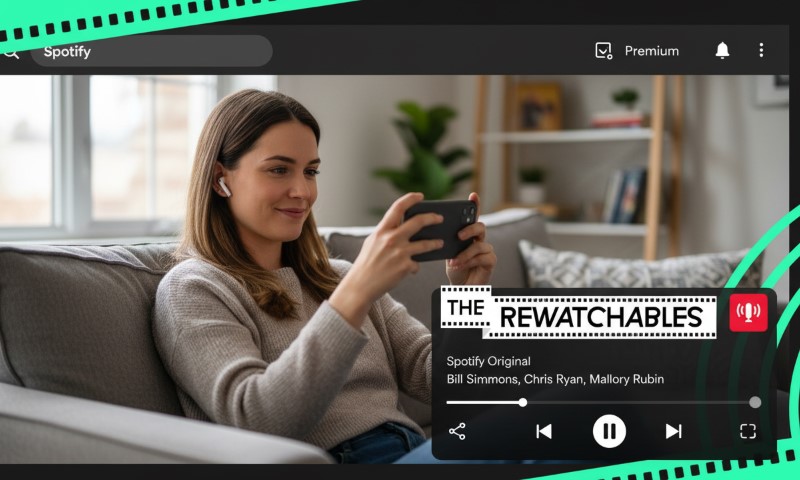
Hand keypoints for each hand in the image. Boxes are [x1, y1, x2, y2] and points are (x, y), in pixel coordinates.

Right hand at [329, 192, 443, 327]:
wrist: (360, 286)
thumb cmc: (366, 264)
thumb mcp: (372, 242)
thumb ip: (386, 233)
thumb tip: (404, 227)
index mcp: (382, 230)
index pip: (398, 207)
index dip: (411, 199)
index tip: (420, 196)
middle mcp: (391, 239)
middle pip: (418, 222)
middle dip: (432, 218)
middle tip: (440, 218)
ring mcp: (399, 253)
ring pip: (425, 244)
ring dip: (435, 243)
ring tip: (440, 243)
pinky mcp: (405, 267)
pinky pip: (416, 264)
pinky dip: (414, 266)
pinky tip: (409, 269)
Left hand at [446, 192, 496, 285]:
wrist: (460, 287)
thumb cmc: (455, 268)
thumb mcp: (447, 253)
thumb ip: (447, 241)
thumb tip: (436, 231)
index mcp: (469, 235)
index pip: (473, 217)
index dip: (475, 205)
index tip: (472, 195)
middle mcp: (480, 240)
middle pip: (480, 226)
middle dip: (469, 229)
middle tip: (458, 236)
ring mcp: (486, 250)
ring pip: (479, 245)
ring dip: (464, 254)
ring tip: (453, 262)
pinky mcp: (491, 261)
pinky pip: (482, 256)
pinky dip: (469, 262)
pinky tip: (458, 266)